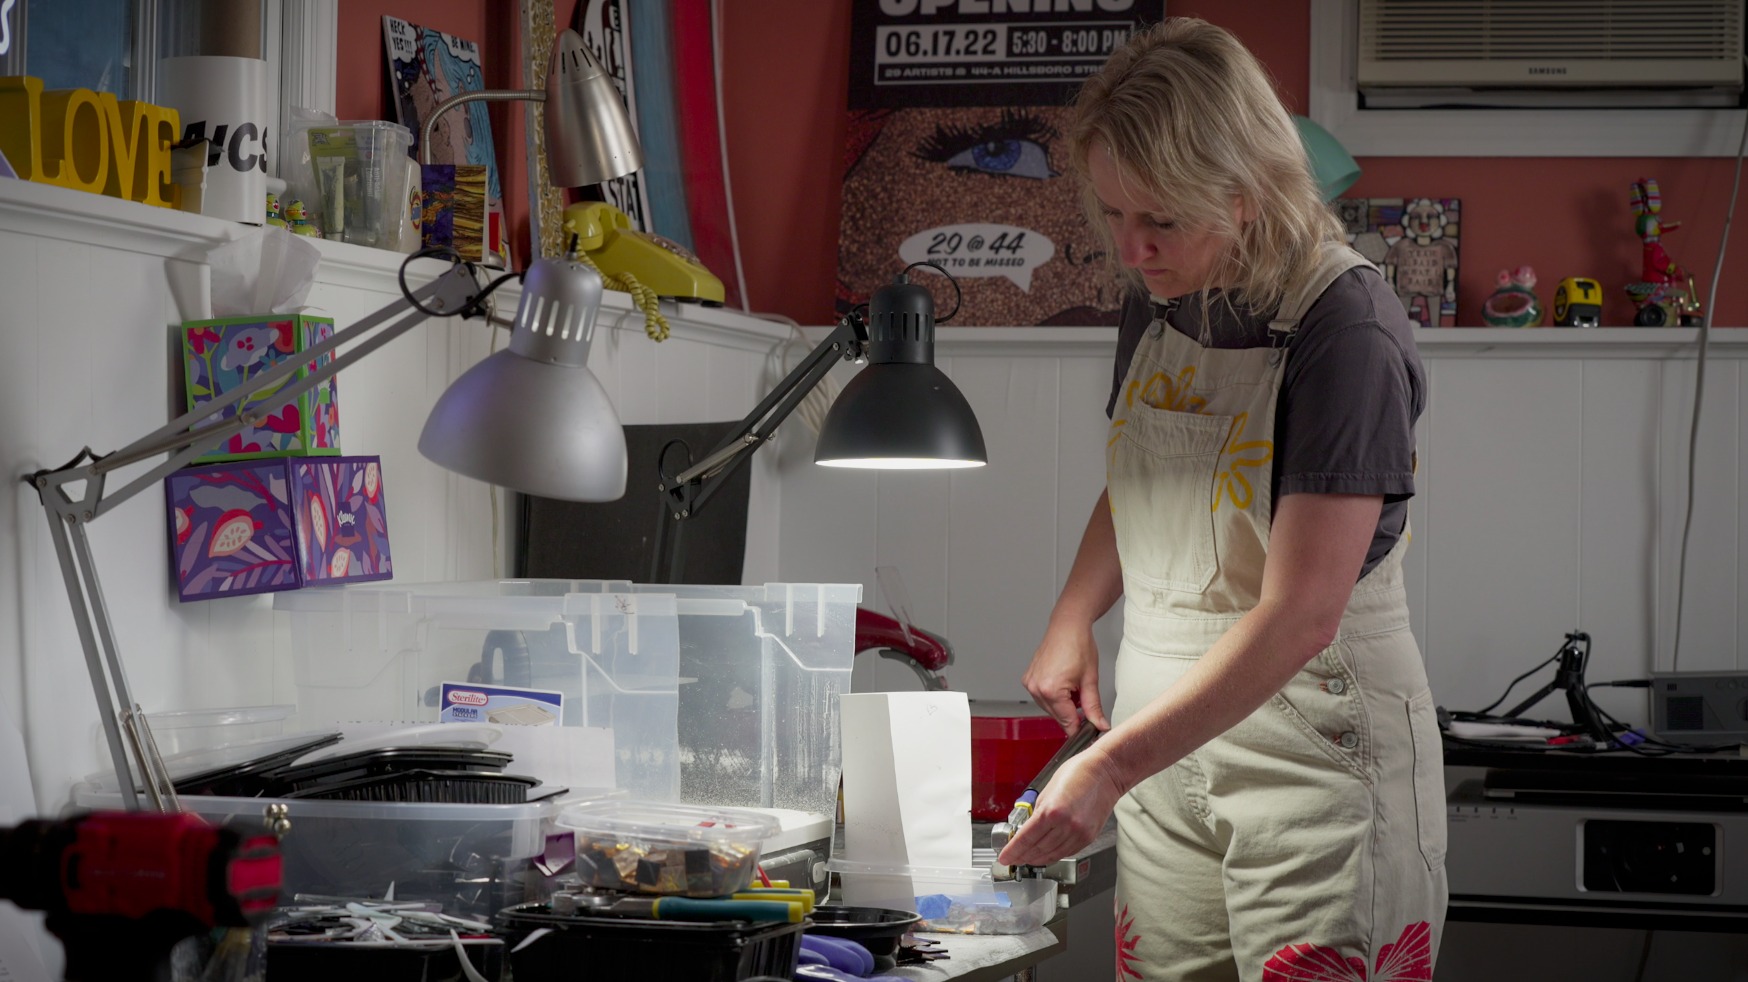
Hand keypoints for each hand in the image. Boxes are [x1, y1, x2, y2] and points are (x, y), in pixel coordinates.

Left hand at [995, 747, 1125, 867]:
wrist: (1105, 773)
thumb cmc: (1078, 773)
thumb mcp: (1048, 789)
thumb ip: (1038, 812)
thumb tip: (1028, 828)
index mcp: (1052, 811)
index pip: (1026, 838)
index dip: (1013, 851)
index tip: (1005, 857)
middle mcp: (1066, 825)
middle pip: (1038, 849)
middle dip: (1023, 856)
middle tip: (1014, 859)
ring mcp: (1078, 833)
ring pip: (1052, 854)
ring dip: (1037, 859)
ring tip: (1027, 860)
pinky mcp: (1088, 837)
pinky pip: (1067, 851)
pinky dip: (1054, 855)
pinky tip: (1046, 855)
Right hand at [1022, 621, 1109, 734]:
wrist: (1067, 626)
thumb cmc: (1078, 645)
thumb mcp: (1090, 680)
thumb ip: (1094, 707)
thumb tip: (1100, 725)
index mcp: (1051, 690)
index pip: (1067, 722)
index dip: (1081, 728)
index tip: (1090, 731)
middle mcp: (1036, 688)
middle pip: (1058, 717)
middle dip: (1073, 714)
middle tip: (1085, 698)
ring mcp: (1030, 684)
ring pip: (1050, 708)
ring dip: (1064, 705)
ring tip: (1073, 685)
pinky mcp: (1028, 679)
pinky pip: (1043, 698)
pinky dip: (1055, 696)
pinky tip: (1063, 682)